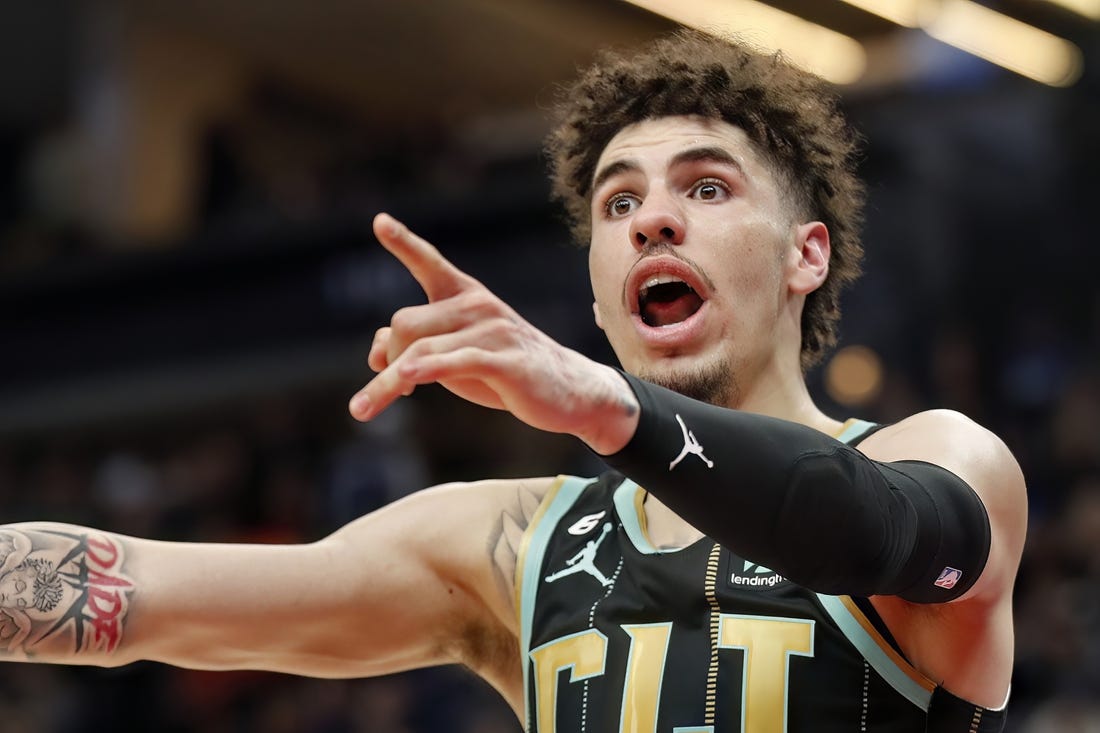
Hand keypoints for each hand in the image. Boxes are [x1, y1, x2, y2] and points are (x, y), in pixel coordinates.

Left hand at [348, 213, 638, 453]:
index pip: (430, 263)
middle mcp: (477, 306)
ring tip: (360, 410)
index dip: (404, 243)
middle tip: (394, 387)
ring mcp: (493, 332)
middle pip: (405, 323)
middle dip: (388, 358)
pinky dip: (428, 369)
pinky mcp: (505, 362)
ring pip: (419, 350)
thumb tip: (375, 352)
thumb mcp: (457, 355)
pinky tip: (408, 380)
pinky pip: (455, 362)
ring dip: (386, 383)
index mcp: (466, 296)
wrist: (570, 391)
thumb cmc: (507, 370)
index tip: (379, 221)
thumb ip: (417, 345)